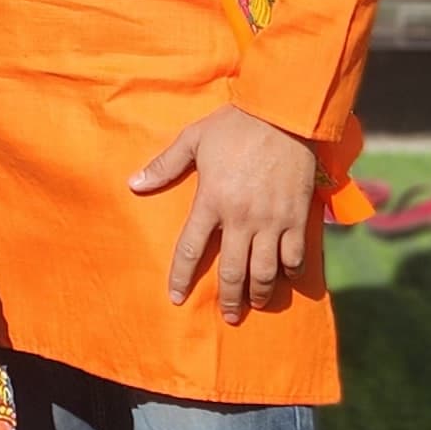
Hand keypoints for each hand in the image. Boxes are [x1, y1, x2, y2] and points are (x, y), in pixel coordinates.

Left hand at [137, 104, 320, 323]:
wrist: (285, 113)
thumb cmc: (236, 125)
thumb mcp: (194, 139)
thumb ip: (164, 165)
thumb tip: (133, 184)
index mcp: (211, 201)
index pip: (190, 250)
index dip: (182, 278)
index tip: (176, 298)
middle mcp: (241, 218)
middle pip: (232, 272)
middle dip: (229, 299)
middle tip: (228, 316)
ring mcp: (271, 220)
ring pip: (265, 272)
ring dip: (260, 294)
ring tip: (256, 303)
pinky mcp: (297, 217)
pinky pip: (294, 256)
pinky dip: (290, 271)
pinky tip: (284, 276)